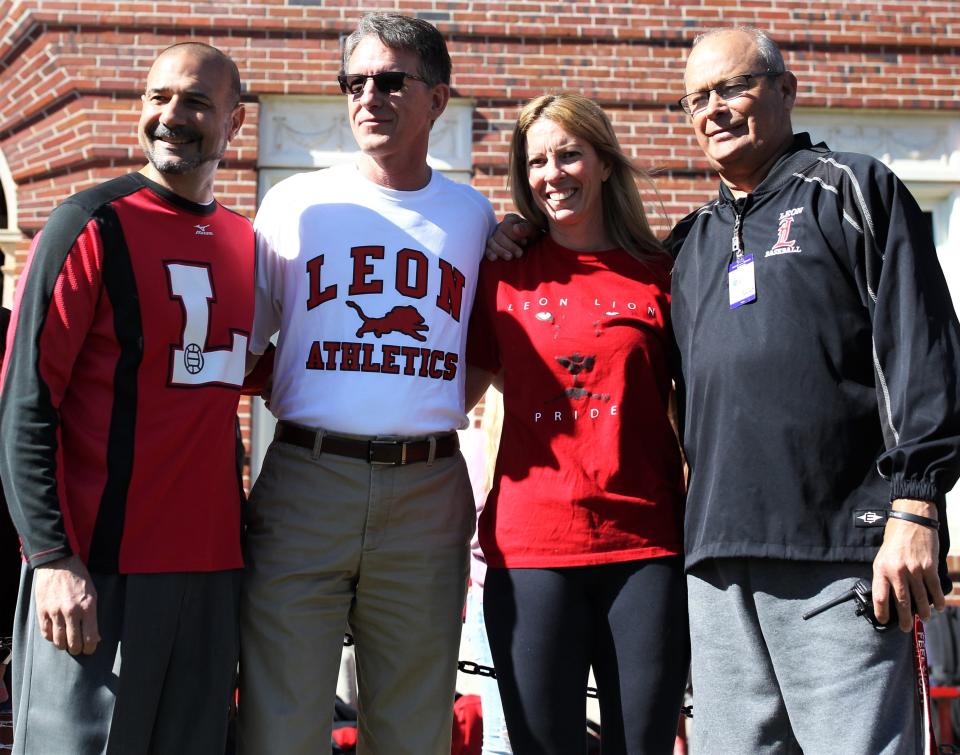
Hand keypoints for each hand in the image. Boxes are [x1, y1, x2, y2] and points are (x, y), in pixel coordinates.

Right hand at [34, 555, 99, 654]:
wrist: (58, 563)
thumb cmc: (79, 578)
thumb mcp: (93, 593)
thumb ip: (93, 615)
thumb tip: (96, 636)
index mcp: (88, 606)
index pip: (90, 637)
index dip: (90, 647)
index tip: (90, 649)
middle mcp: (71, 611)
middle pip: (73, 642)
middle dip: (77, 649)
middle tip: (78, 649)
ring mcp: (55, 611)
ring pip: (58, 641)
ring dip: (63, 646)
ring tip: (67, 644)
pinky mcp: (42, 611)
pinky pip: (46, 633)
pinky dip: (51, 637)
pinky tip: (55, 635)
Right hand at [485, 213, 536, 260]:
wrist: (530, 245)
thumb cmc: (532, 236)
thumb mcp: (533, 231)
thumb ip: (526, 228)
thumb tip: (515, 228)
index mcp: (510, 219)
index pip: (506, 225)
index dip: (514, 235)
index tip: (525, 242)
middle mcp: (500, 226)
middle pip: (499, 235)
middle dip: (509, 245)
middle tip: (519, 254)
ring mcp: (494, 236)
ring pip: (492, 242)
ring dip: (500, 251)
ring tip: (510, 257)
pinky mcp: (491, 247)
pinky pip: (487, 249)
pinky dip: (490, 253)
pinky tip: (495, 258)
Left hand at [872, 498, 943, 631]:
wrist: (911, 521)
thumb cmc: (894, 540)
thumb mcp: (881, 557)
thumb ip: (884, 576)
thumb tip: (887, 597)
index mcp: (881, 569)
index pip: (880, 596)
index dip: (882, 612)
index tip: (884, 621)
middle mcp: (897, 571)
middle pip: (901, 602)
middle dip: (904, 618)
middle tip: (906, 628)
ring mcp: (914, 570)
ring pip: (920, 598)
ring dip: (923, 612)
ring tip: (924, 618)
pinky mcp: (929, 567)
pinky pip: (934, 589)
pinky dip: (937, 600)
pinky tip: (937, 607)